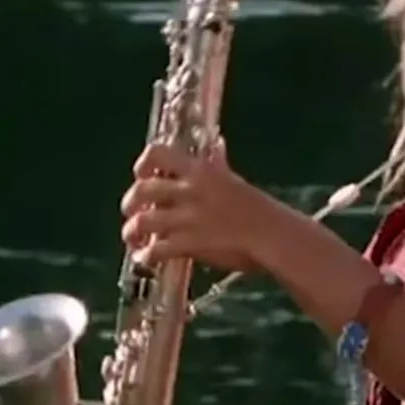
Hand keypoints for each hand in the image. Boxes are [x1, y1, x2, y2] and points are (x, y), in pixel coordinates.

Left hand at [118, 139, 282, 275]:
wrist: (274, 236)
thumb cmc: (258, 209)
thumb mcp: (234, 180)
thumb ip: (219, 163)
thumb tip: (218, 144)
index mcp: (200, 171)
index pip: (157, 152)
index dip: (142, 164)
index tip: (141, 176)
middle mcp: (190, 190)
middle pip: (141, 190)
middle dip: (129, 204)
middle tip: (131, 215)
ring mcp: (189, 217)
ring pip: (143, 221)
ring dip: (132, 232)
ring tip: (134, 241)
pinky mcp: (191, 243)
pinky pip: (157, 249)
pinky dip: (146, 256)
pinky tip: (146, 261)